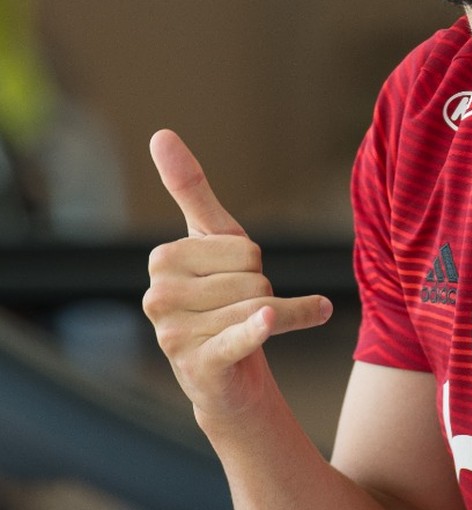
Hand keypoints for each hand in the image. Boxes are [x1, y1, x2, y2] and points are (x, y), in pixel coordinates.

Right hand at [143, 129, 331, 421]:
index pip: (244, 248)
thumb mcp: (212, 239)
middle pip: (253, 278)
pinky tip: (269, 319)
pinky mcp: (197, 365)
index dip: (253, 266)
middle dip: (262, 294)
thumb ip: (190, 188)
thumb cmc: (220, 298)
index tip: (234, 282)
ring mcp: (172, 334)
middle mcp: (158, 296)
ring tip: (253, 331)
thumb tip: (160, 133)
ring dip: (276, 318)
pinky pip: (238, 336)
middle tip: (241, 312)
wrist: (228, 376)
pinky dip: (258, 329)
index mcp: (162, 260)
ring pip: (257, 306)